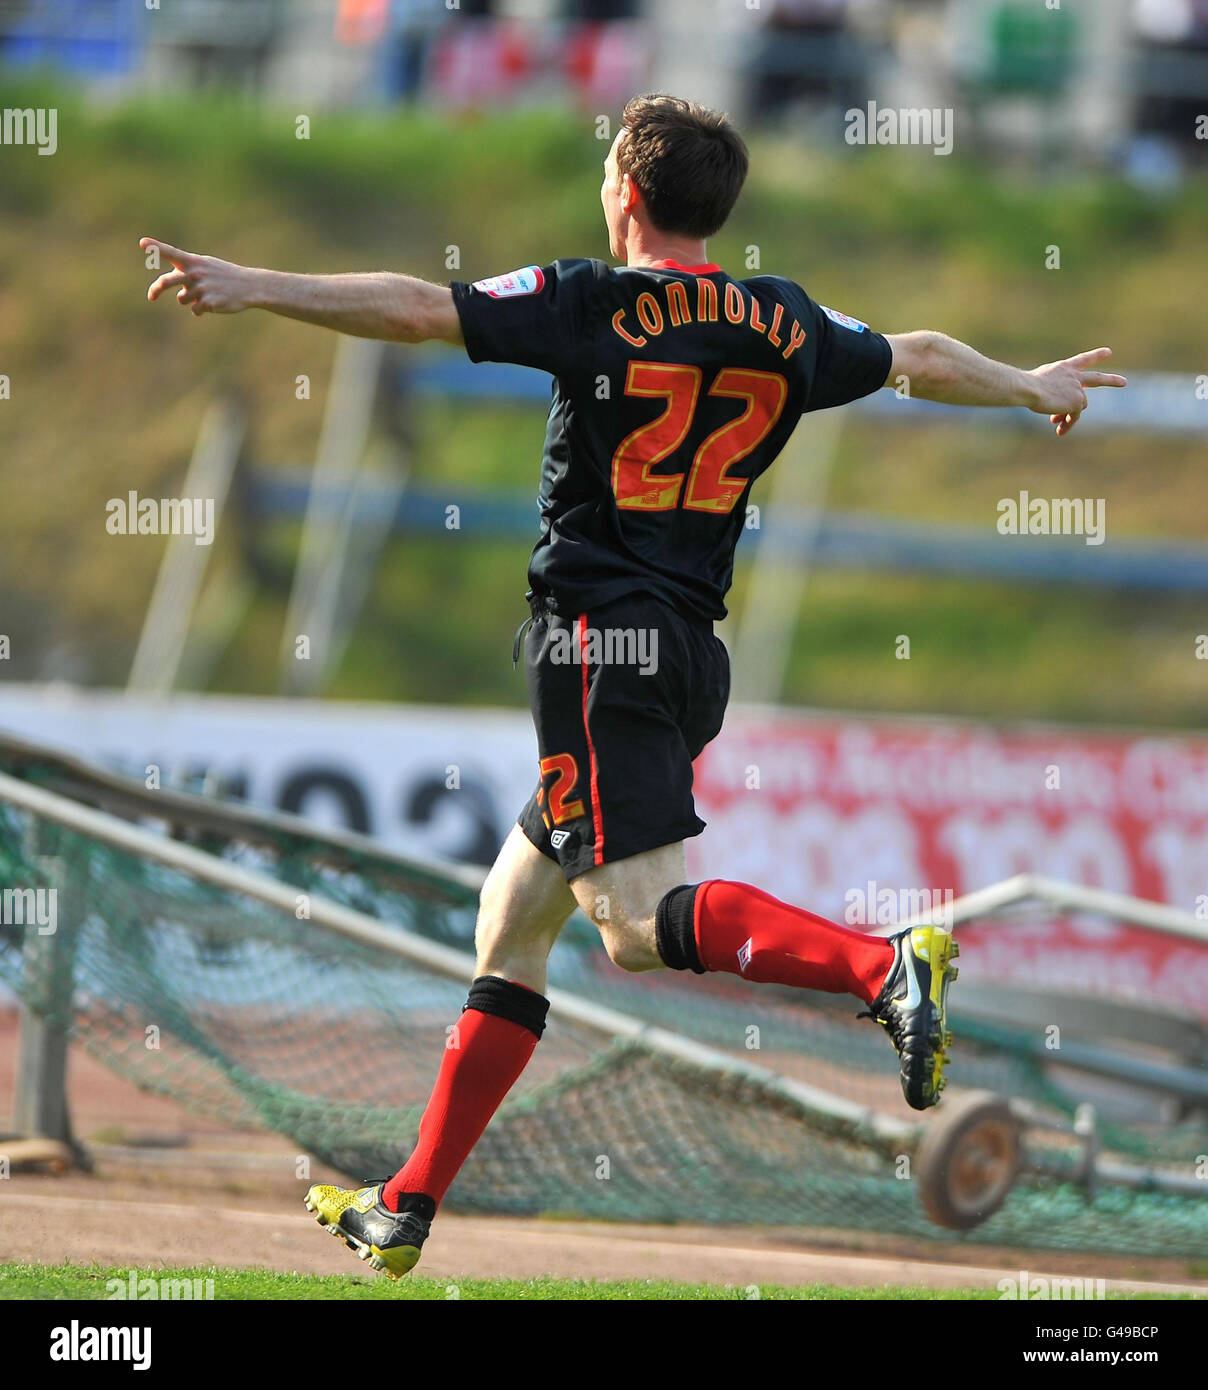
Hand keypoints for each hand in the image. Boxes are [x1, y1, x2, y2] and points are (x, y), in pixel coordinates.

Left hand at [141, 237, 256, 316]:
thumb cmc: (225, 275)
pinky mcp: (209, 302)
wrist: (250, 286)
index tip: (142, 243)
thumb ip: (188, 271)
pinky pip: (195, 310)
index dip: (156, 247)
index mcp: (193, 262)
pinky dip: (201, 309)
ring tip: (205, 295)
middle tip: (151, 297)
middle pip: (166, 282)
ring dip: (191, 300)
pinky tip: (214, 304)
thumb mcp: (207, 266)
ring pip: (183, 299)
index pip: (171, 253)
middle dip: (157, 289)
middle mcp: (195, 273)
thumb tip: (177, 290)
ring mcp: (202, 288)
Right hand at [1026, 347, 1125, 436]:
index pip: (1082, 360)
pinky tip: (1059, 430)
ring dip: (1069, 417)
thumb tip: (1054, 405)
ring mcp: (1078, 389)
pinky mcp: (1078, 402)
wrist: (1028, 388)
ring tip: (1057, 426)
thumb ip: (1051, 389)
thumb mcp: (1039, 381)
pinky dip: (1068, 423)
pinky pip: (1075, 416)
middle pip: (1096, 378)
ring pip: (1080, 406)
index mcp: (1063, 368)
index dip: (1096, 356)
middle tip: (1124, 382)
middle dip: (1111, 380)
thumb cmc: (1025, 385)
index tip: (1108, 353)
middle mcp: (1074, 376)